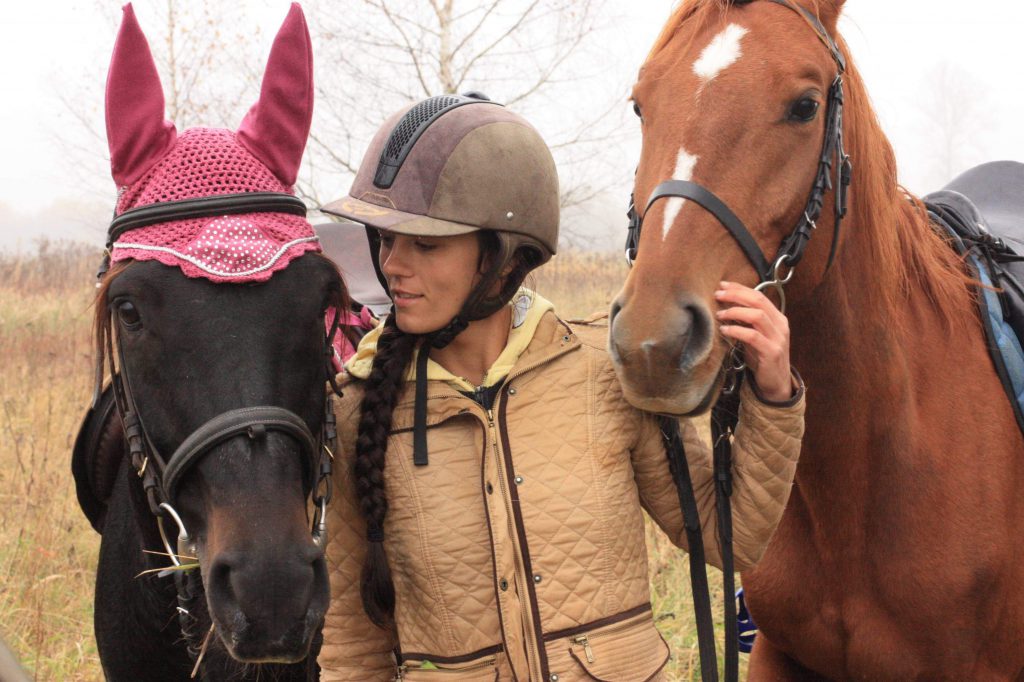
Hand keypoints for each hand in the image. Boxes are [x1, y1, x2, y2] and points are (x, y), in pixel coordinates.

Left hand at [714, 281, 791, 401]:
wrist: (776, 383)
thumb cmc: (762, 357)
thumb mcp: (754, 335)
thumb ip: (745, 321)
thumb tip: (725, 305)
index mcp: (777, 318)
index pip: (759, 295)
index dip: (740, 288)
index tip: (722, 285)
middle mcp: (780, 325)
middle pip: (758, 301)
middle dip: (736, 295)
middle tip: (718, 295)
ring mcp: (778, 339)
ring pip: (757, 316)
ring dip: (735, 312)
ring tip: (719, 314)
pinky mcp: (772, 352)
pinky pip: (753, 336)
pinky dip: (737, 330)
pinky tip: (725, 330)